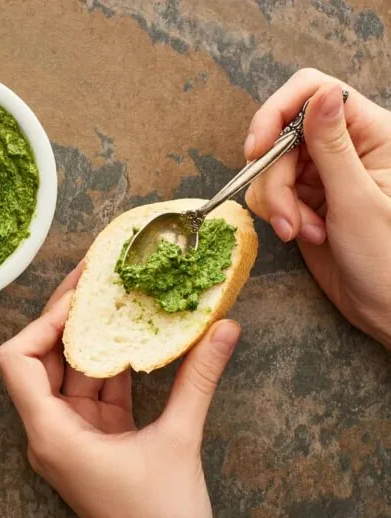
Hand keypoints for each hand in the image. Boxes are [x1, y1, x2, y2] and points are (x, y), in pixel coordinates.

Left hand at [0, 265, 241, 517]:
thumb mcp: (180, 442)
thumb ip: (199, 381)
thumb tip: (224, 329)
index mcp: (51, 434)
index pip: (18, 362)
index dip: (42, 323)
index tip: (80, 298)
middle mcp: (51, 432)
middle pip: (42, 359)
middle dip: (68, 318)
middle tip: (96, 279)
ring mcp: (72, 435)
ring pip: (72, 372)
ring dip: (92, 336)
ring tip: (116, 296)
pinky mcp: (95, 439)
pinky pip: (96, 390)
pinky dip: (112, 363)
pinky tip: (133, 335)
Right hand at [244, 69, 390, 347]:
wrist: (387, 308)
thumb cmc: (388, 259)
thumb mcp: (358, 200)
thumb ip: (332, 146)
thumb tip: (320, 93)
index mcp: (372, 133)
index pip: (314, 91)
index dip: (277, 112)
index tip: (256, 149)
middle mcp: (345, 146)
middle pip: (283, 134)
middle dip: (276, 179)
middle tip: (286, 218)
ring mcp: (324, 172)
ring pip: (272, 166)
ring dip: (277, 202)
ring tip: (301, 232)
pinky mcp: (306, 197)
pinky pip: (271, 191)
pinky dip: (276, 213)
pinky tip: (301, 234)